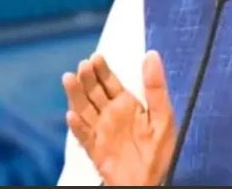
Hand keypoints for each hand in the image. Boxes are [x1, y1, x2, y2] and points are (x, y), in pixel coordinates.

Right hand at [62, 50, 174, 185]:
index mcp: (126, 105)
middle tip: (84, 65)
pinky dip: (76, 127)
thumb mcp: (162, 116)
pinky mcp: (95, 150)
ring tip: (69, 79)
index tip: (96, 57)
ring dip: (76, 94)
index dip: (102, 69)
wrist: (149, 182)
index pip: (110, 82)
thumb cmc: (159, 151)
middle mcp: (110, 115)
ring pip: (83, 109)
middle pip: (94, 92)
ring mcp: (100, 131)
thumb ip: (155, 87)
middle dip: (88, 78)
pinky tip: (71, 116)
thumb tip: (151, 55)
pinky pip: (83, 137)